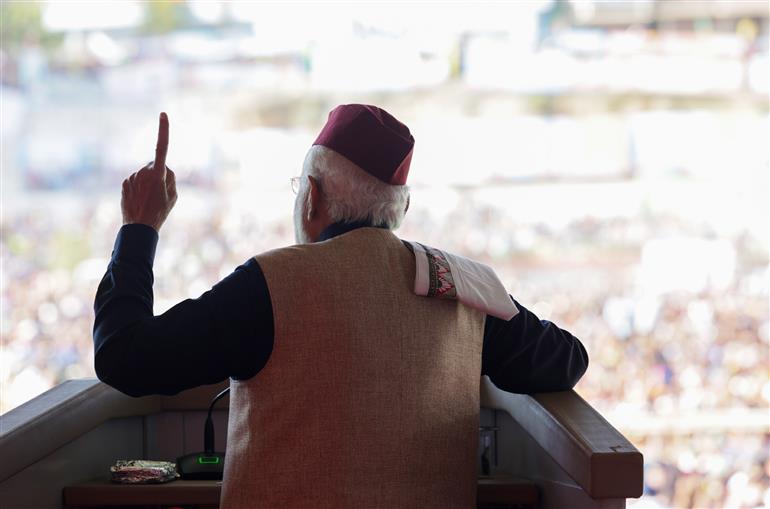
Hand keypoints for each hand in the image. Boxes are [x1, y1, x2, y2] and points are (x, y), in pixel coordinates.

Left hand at [121, 112, 176, 231]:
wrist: (138, 228)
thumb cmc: (160, 212)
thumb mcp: (174, 197)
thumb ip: (171, 178)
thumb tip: (163, 168)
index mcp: (158, 174)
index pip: (162, 148)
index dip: (163, 130)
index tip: (163, 114)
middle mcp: (144, 172)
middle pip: (155, 165)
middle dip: (158, 174)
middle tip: (160, 194)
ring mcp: (132, 177)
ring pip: (144, 174)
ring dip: (148, 183)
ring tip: (149, 200)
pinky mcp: (124, 183)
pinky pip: (135, 181)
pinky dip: (138, 188)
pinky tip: (140, 200)